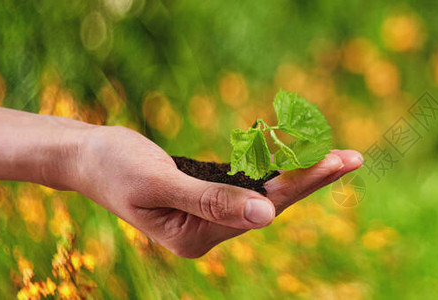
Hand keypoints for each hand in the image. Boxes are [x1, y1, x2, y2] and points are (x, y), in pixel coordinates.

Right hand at [71, 126, 361, 257]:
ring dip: (299, 172)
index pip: (262, 209)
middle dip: (312, 178)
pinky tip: (297, 154)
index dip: (301, 182)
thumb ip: (212, 199)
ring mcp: (209, 217)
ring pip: (265, 192)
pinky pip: (249, 182)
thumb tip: (268, 214)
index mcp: (197, 238)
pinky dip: (273, 166)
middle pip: (272, 204)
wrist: (84, 156)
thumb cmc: (114, 166)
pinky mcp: (208, 197)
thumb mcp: (160, 182)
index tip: (335, 161)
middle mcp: (209, 233)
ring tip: (339, 156)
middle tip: (352, 158)